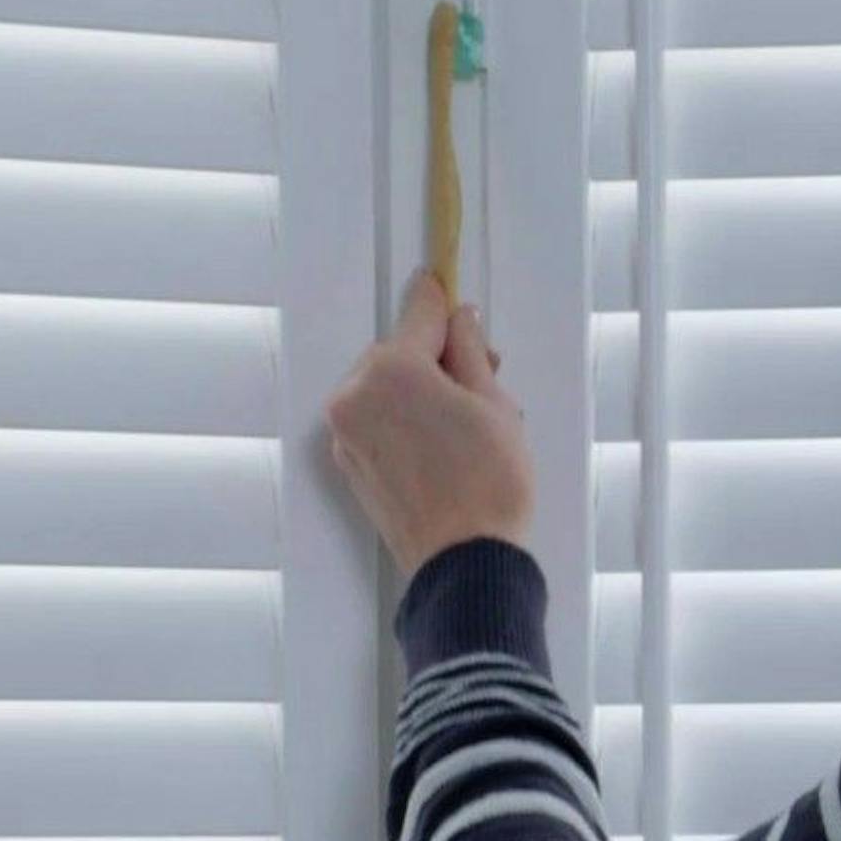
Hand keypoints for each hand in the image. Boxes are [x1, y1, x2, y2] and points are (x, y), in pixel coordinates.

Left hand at [325, 268, 533, 582]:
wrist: (466, 561)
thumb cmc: (490, 482)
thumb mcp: (495, 403)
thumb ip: (470, 351)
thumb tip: (461, 320)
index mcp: (391, 369)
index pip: (420, 315)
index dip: (441, 300)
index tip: (441, 279)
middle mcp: (355, 394)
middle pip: (400, 354)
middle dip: (439, 359)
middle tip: (487, 382)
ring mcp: (345, 432)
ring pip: (388, 389)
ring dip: (423, 392)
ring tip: (471, 425)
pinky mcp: (348, 463)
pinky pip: (377, 421)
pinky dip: (406, 421)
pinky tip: (446, 446)